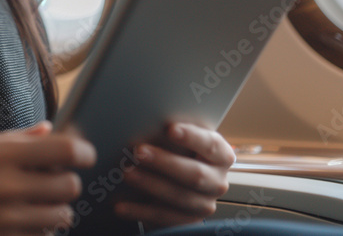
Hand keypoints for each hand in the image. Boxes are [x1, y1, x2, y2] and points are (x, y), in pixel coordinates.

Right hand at [0, 120, 96, 235]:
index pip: (65, 150)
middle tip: (56, 182)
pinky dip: (41, 231)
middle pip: (70, 186)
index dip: (84, 152)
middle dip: (68, 184)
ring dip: (57, 211)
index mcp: (1, 155)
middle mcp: (5, 186)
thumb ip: (19, 139)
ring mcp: (5, 220)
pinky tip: (25, 221)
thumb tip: (51, 130)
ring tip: (41, 204)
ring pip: (62, 216)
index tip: (85, 155)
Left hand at [113, 122, 234, 229]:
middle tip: (139, 151)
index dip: (191, 137)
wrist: (179, 178)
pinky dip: (140, 211)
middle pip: (194, 174)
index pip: (209, 144)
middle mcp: (218, 181)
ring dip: (150, 185)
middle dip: (164, 162)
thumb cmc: (179, 151)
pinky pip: (164, 218)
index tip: (170, 128)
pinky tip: (121, 205)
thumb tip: (146, 122)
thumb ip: (172, 134)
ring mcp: (205, 204)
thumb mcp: (180, 140)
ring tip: (127, 174)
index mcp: (221, 155)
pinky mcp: (188, 221)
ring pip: (179, 197)